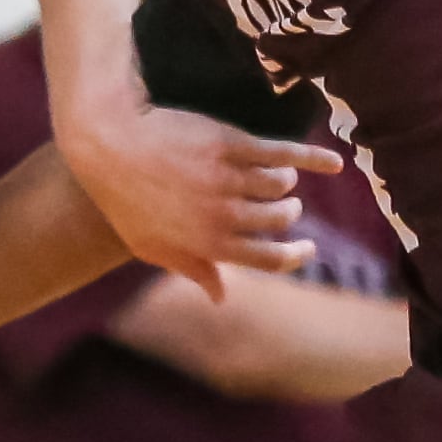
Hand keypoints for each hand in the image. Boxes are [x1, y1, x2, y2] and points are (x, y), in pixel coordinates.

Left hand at [58, 102, 344, 291]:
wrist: (110, 143)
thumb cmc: (124, 198)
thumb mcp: (151, 246)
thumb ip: (192, 270)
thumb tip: (221, 298)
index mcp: (207, 245)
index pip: (269, 259)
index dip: (294, 256)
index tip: (306, 248)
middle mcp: (223, 215)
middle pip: (280, 221)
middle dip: (287, 215)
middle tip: (285, 208)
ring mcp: (229, 179)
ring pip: (283, 188)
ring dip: (286, 186)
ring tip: (280, 181)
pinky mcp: (233, 144)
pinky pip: (284, 155)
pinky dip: (313, 160)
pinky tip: (331, 163)